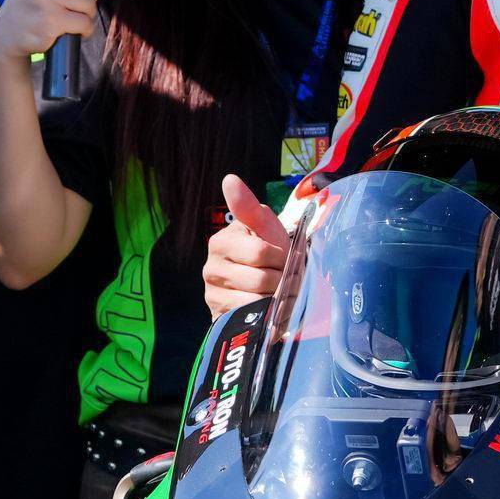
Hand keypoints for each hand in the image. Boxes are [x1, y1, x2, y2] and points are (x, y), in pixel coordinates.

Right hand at [201, 173, 293, 316]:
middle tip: (288, 278)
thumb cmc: (269, 251)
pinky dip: (269, 315)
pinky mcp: (220, 316)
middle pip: (261, 280)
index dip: (282, 257)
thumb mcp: (264, 226)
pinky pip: (252, 319)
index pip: (260, 252)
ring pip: (258, 302)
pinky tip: (272, 308)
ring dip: (279, 299)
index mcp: (221, 242)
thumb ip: (248, 206)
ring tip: (282, 292)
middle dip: (283, 280)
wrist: (269, 284)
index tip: (286, 257)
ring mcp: (213, 295)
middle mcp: (211, 268)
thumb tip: (229, 179)